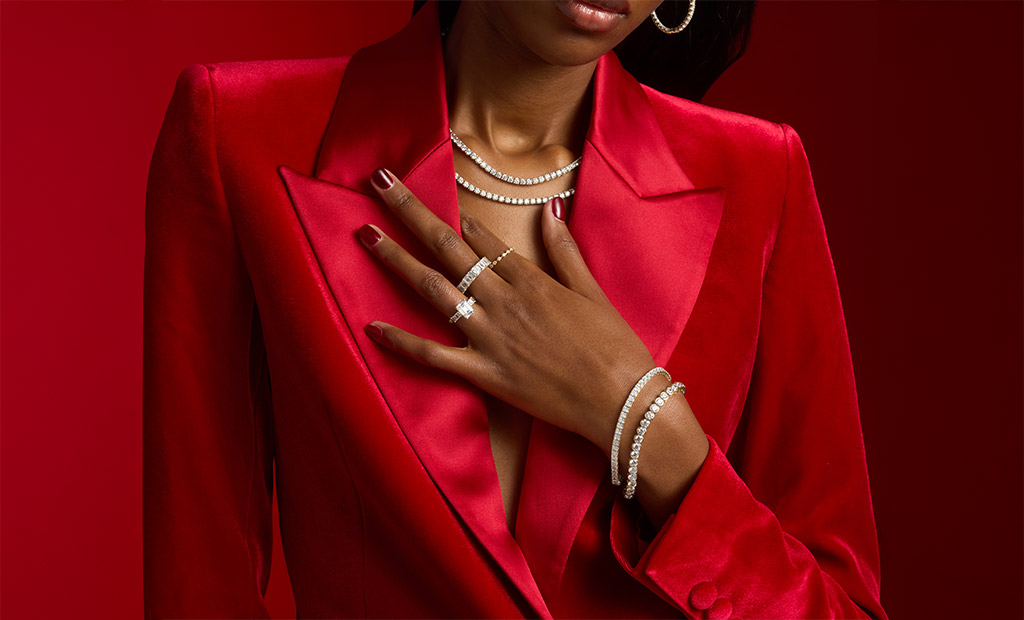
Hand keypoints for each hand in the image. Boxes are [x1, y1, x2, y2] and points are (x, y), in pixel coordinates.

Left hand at [358, 168, 657, 449]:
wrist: (620, 400)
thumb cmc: (614, 346)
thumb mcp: (592, 291)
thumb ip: (564, 250)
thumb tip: (551, 207)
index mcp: (531, 280)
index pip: (482, 239)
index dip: (454, 217)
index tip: (427, 194)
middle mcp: (503, 302)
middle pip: (447, 248)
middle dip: (411, 212)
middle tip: (381, 183)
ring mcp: (489, 337)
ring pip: (433, 290)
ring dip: (397, 260)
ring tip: (366, 234)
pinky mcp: (483, 373)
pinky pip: (433, 355)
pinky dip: (401, 342)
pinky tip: (371, 327)